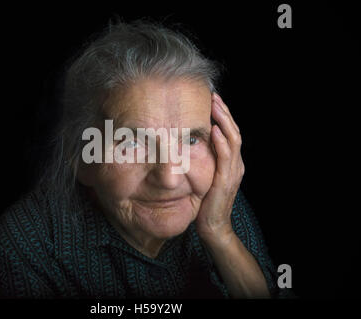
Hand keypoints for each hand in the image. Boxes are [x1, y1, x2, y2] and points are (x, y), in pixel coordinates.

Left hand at [196, 93, 244, 242]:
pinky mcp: (227, 180)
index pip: (229, 132)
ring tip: (215, 105)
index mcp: (231, 162)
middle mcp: (236, 163)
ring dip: (224, 120)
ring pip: (233, 139)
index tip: (212, 100)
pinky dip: (221, 142)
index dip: (222, 116)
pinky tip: (214, 130)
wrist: (213, 226)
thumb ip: (203, 161)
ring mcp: (234, 171)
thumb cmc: (206, 202)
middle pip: (233, 130)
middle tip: (213, 95)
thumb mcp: (205, 177)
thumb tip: (188, 144)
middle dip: (224, 112)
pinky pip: (226, 157)